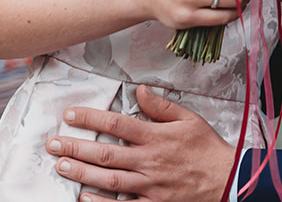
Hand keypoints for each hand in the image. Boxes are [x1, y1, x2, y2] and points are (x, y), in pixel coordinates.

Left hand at [49, 85, 233, 201]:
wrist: (227, 179)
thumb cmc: (207, 148)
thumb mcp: (189, 119)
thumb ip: (161, 106)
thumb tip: (140, 90)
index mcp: (156, 137)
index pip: (117, 124)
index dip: (91, 119)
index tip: (71, 115)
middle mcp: (149, 160)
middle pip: (106, 153)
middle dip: (75, 147)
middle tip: (53, 143)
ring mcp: (150, 185)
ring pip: (109, 179)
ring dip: (82, 173)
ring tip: (61, 166)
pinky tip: (84, 197)